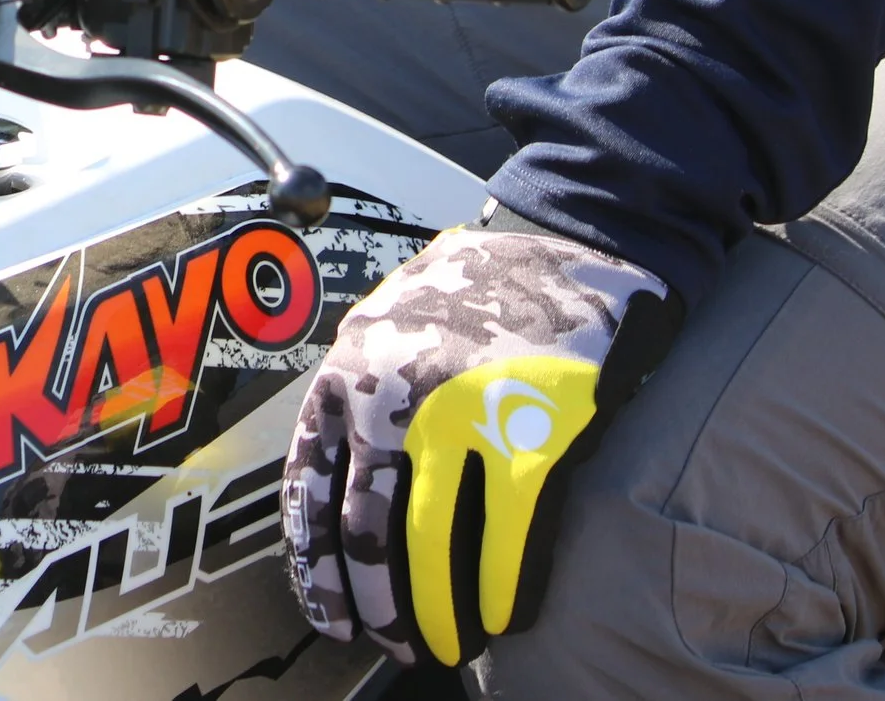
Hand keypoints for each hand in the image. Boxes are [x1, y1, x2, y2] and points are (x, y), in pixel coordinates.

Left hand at [282, 223, 677, 667]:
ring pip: (430, 546)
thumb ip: (358, 390)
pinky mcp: (533, 434)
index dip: (315, 566)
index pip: (308, 488)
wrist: (576, 240)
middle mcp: (391, 394)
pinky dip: (502, 590)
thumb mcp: (389, 320)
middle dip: (374, 604)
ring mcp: (461, 416)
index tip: (328, 616)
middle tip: (391, 644)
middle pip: (366, 530)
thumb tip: (339, 481)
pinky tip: (504, 615)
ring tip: (446, 643)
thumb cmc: (481, 286)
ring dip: (436, 611)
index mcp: (348, 369)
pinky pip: (507, 539)